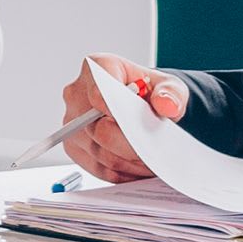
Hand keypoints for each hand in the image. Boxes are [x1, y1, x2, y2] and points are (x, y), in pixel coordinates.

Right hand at [58, 54, 186, 181]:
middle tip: (153, 151)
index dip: (114, 110)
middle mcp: (77, 93)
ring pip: (99, 152)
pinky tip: (136, 167)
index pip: (98, 91)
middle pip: (98, 129)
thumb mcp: (170, 87)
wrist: (142, 105)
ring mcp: (71, 122)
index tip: (133, 124)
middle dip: (129, 145)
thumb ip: (171, 94)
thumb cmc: (151, 93)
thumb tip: (167, 105)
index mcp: (97, 68)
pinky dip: (120, 172)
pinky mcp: (73, 145)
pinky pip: (96, 167)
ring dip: (127, 162)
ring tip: (150, 160)